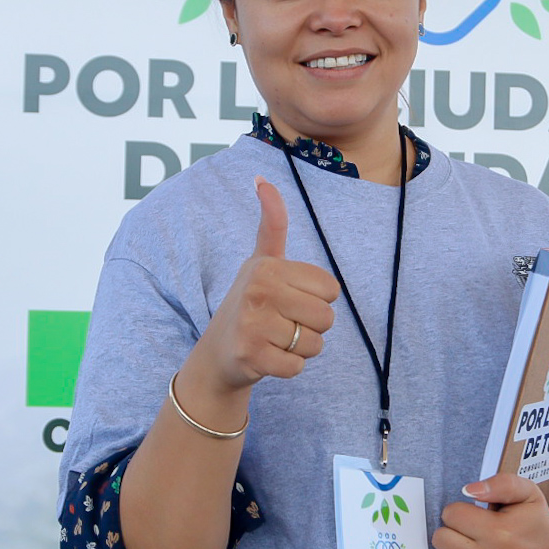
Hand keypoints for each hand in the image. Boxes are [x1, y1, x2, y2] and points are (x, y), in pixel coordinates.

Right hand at [185, 177, 340, 391]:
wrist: (217, 353)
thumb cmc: (249, 304)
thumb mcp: (260, 261)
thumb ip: (271, 224)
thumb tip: (263, 180)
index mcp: (268, 266)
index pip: (331, 289)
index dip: (317, 300)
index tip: (289, 300)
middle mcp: (259, 290)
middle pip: (327, 318)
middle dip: (311, 327)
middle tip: (281, 324)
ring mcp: (253, 324)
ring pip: (315, 345)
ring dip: (300, 349)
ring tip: (274, 340)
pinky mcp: (252, 356)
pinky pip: (298, 367)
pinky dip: (289, 368)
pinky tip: (268, 358)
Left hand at [431, 473, 548, 548]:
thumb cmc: (535, 521)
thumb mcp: (526, 492)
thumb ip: (500, 484)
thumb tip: (468, 491)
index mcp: (500, 531)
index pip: (451, 515)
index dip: (459, 511)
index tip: (473, 516)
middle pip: (441, 540)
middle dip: (451, 532)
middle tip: (469, 533)